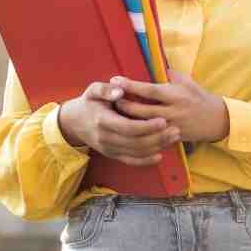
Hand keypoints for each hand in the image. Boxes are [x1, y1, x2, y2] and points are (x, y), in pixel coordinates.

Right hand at [57, 82, 180, 166]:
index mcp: (102, 121)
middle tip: (176, 130)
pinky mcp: (112, 155)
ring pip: (136, 153)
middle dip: (158, 138)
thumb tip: (120, 90)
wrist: (74, 122)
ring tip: (173, 138)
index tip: (163, 120)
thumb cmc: (89, 102)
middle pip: (136, 142)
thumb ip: (106, 89)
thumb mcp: (93, 90)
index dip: (147, 126)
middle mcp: (105, 138)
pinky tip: (160, 155)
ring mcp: (109, 149)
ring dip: (157, 147)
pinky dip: (146, 161)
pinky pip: (130, 161)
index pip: (128, 127)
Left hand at [110, 69, 228, 143]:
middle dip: (124, 104)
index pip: (149, 90)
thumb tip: (155, 64)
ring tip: (113, 113)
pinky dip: (138, 133)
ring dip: (128, 120)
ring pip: (144, 126)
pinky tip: (127, 129)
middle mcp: (172, 111)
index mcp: (175, 94)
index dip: (131, 85)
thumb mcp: (187, 82)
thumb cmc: (200, 97)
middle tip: (109, 99)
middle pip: (142, 110)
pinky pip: (151, 137)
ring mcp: (171, 126)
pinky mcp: (172, 138)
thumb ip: (171, 74)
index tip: (115, 80)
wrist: (217, 120)